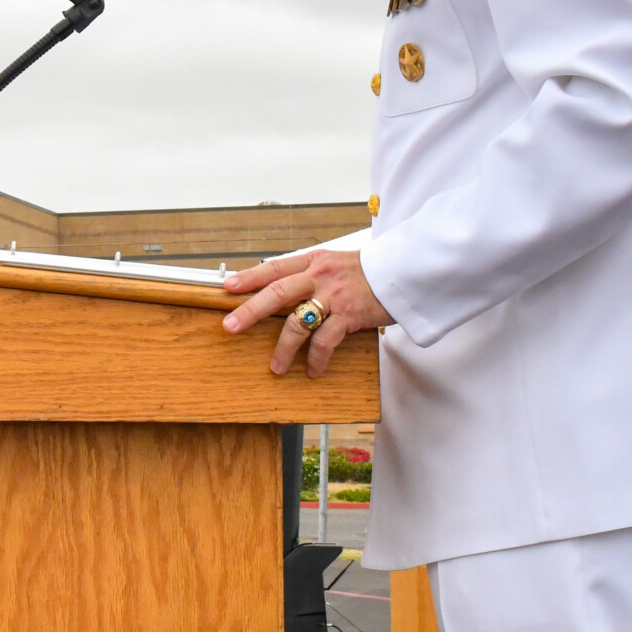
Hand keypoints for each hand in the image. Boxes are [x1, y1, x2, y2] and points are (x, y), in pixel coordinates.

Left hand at [223, 249, 393, 377]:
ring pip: (298, 323)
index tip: (227, 286)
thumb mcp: (334, 263)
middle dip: (250, 311)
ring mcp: (334, 296)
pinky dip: (316, 358)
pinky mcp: (350, 315)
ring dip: (283, 348)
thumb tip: (280, 290)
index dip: (249, 277)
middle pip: (277, 293)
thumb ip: (309, 274)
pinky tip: (312, 369)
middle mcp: (319, 276)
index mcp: (313, 261)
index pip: (274, 267)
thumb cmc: (367, 272)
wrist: (404, 272)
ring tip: (275, 366)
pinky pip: (325, 341)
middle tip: (230, 326)